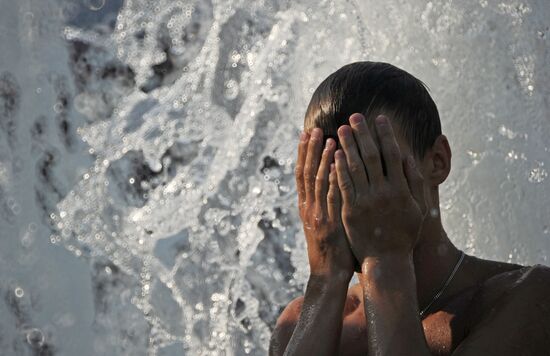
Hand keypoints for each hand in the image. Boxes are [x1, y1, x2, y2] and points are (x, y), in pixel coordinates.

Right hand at [296, 128, 358, 278]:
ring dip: (322, 159)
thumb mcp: (321, 222)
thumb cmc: (330, 247)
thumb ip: (322, 203)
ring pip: (317, 181)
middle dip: (310, 150)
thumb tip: (329, 180)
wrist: (328, 273)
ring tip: (328, 139)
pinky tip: (335, 164)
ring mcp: (317, 214)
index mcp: (305, 205)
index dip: (303, 153)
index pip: (301, 173)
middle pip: (306, 172)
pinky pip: (330, 197)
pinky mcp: (329, 222)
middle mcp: (308, 207)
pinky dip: (331, 180)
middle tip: (314, 129)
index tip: (306, 133)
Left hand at [334, 114, 428, 261]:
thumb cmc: (404, 233)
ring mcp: (365, 201)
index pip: (392, 154)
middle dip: (363, 133)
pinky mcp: (349, 210)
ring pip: (354, 167)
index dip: (386, 134)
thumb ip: (415, 182)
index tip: (379, 118)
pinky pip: (342, 184)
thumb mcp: (419, 208)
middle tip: (354, 116)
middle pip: (371, 156)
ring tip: (340, 129)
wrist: (386, 260)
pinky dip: (338, 167)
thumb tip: (407, 156)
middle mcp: (383, 192)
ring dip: (347, 145)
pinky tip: (333, 154)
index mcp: (401, 189)